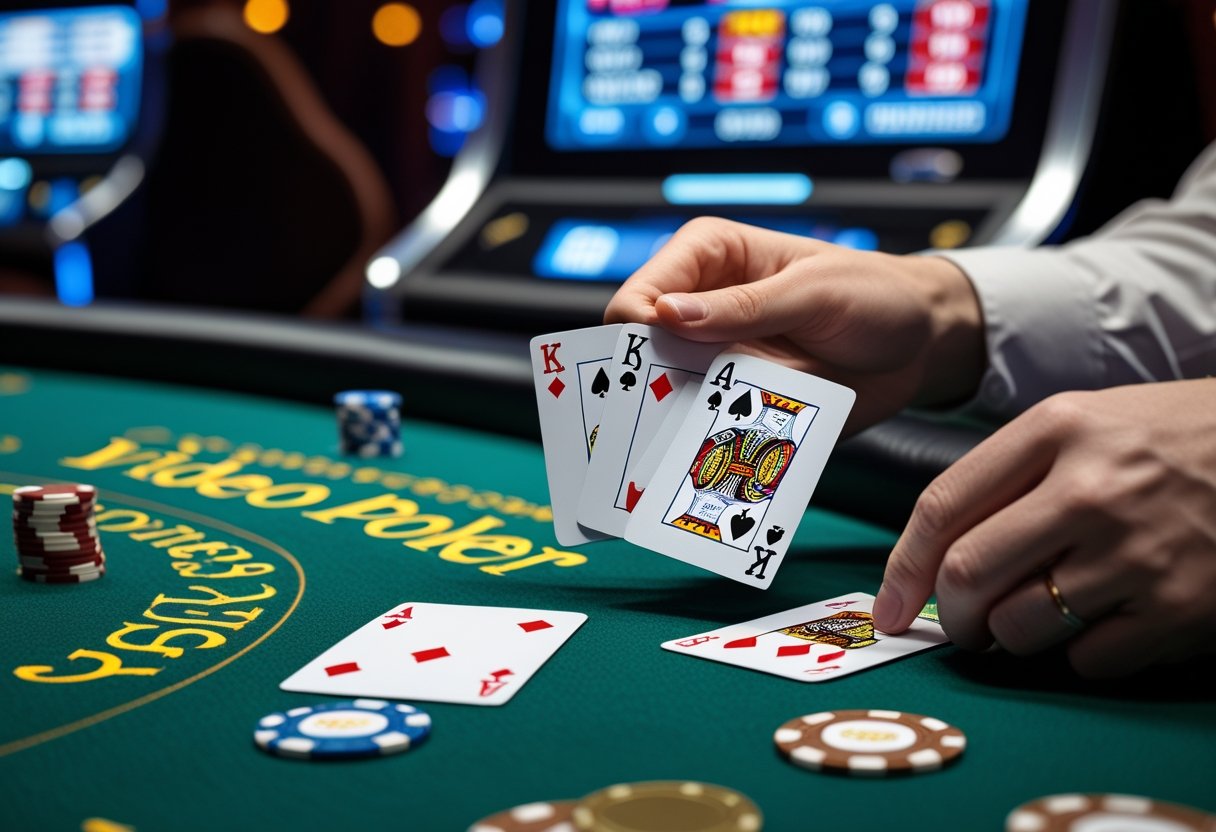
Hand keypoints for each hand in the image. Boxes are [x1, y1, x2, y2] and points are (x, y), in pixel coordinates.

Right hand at [604, 217, 985, 434]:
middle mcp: (699, 307)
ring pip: (665, 397)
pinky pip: (705, 426)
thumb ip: (745, 305)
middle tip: (656, 423)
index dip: (635, 332)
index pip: (640, 294)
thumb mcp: (814, 292)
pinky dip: (710, 443)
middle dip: (644, 388)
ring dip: (676, 424)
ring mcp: (715, 358)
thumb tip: (667, 314)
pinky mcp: (736, 399)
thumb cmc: (875, 295)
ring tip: (691, 447)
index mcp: (708, 257)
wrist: (921, 346)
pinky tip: (721, 458)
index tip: (655, 366)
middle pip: (639, 351)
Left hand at [873, 378, 1215, 677]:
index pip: (942, 506)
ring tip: (1034, 614)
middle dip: (950, 614)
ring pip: (1020, 626)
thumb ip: (1007, 473)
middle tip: (960, 624)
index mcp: (1057, 429)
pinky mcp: (1182, 609)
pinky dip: (1078, 653)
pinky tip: (1102, 619)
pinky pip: (1088, 659)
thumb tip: (931, 552)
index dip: (902, 568)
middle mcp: (1091, 490)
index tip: (888, 608)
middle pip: (968, 574)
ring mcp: (1138, 552)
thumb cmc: (1167, 439)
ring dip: (1010, 636)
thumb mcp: (1083, 421)